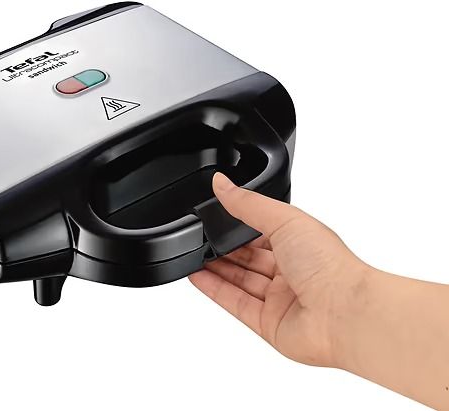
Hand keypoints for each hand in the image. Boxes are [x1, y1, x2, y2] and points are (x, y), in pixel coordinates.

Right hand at [190, 173, 365, 366]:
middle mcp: (292, 271)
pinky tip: (197, 277)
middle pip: (249, 257)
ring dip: (215, 268)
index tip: (214, 213)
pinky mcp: (268, 323)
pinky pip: (235, 303)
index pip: (262, 230)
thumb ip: (249, 203)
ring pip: (240, 281)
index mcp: (302, 243)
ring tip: (191, 254)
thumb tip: (222, 184)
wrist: (345, 315)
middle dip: (224, 247)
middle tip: (198, 235)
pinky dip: (214, 290)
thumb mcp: (285, 219)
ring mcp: (280, 299)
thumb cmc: (330, 266)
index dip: (238, 224)